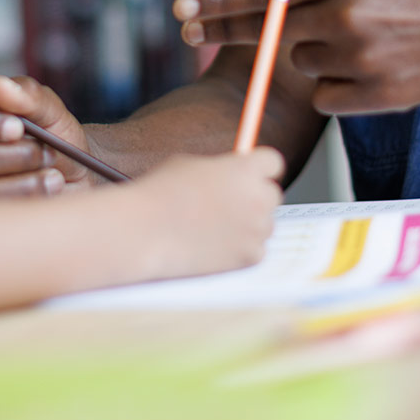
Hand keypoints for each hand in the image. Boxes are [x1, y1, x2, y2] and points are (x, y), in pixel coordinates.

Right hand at [0, 75, 97, 195]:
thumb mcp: (49, 109)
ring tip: (53, 174)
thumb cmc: (55, 137)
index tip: (16, 127)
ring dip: (20, 181)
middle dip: (10, 156)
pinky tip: (48, 190)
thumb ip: (25, 94)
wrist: (77, 176)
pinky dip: (22, 201)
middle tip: (47, 152)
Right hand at [133, 149, 283, 277]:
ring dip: (249, 224)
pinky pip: (256, 250)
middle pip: (273, 194)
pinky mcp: (250, 257)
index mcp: (245, 168)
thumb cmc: (161, 193)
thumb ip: (220, 169)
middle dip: (255, 196)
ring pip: (265, 224)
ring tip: (216, 225)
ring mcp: (256, 229)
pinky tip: (216, 244)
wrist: (146, 230)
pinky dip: (241, 249)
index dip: (260, 168)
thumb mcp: (191, 165)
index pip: (273, 162)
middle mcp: (257, 197)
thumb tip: (230, 175)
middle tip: (231, 202)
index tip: (251, 174)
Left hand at [174, 0, 419, 113]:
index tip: (180, 9)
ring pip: (297, 60)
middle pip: (263, 29)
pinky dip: (331, 84)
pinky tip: (361, 65)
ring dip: (306, 49)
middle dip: (221, 29)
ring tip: (353, 33)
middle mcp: (346, 16)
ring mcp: (361, 59)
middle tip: (189, 31)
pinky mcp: (377, 96)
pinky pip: (324, 95)